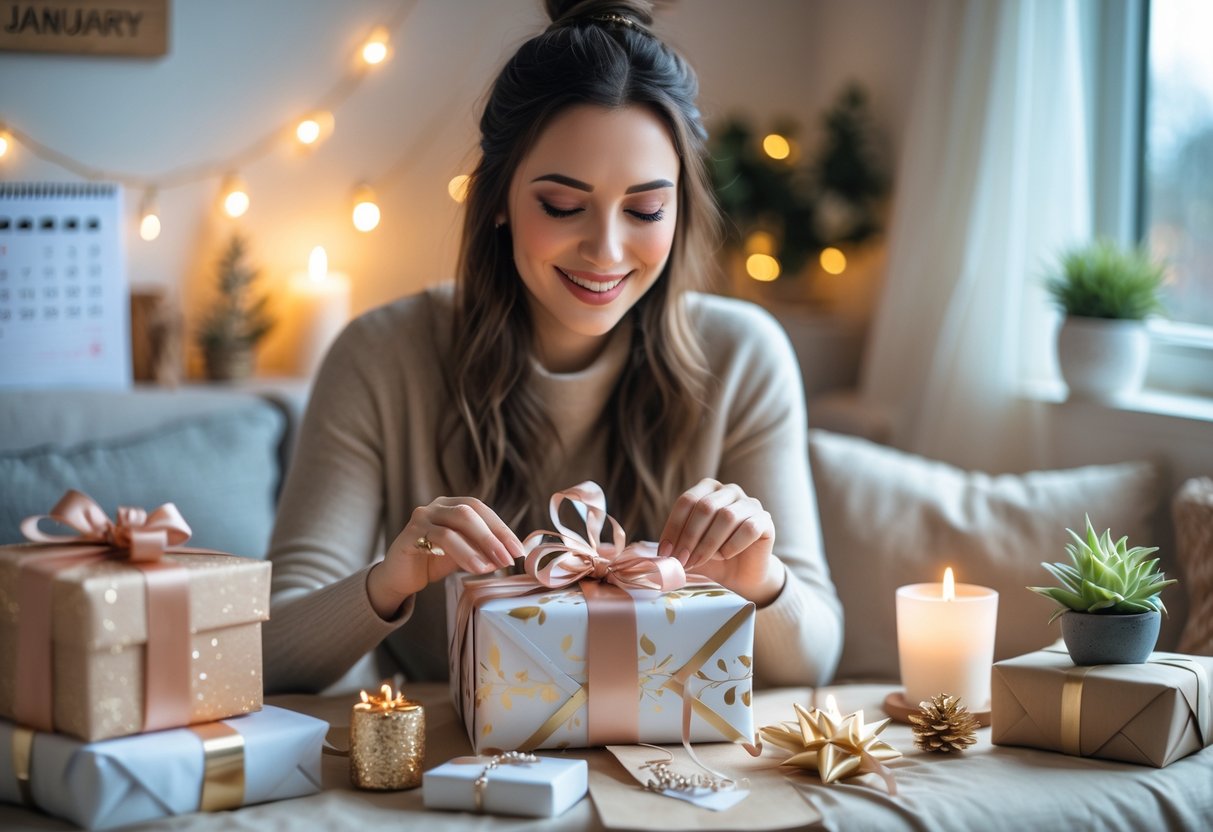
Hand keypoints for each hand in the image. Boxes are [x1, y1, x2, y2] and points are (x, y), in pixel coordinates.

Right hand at [368, 497, 523, 618]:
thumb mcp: (464, 554)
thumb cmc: (433, 561)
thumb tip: (511, 554)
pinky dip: (461, 552)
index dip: (502, 528)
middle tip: (509, 558)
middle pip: (470, 512)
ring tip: (491, 567)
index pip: (481, 509)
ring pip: (456, 524)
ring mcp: (422, 517)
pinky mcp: (410, 535)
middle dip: (493, 536)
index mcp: (452, 505)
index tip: (518, 549)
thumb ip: (483, 550)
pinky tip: (473, 567)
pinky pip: (439, 538)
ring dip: (478, 546)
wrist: (399, 577)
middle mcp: (437, 506)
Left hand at [657, 478, 783, 604]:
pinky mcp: (766, 521)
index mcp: (708, 489)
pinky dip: (732, 545)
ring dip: (709, 544)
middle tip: (681, 561)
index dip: (673, 527)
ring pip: (726, 517)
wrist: (741, 573)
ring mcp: (750, 503)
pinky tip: (725, 556)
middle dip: (690, 537)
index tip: (665, 552)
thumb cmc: (711, 556)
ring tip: (700, 561)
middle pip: (705, 507)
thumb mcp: (689, 547)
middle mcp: (730, 490)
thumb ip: (676, 542)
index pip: (686, 500)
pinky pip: (748, 528)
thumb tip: (658, 552)